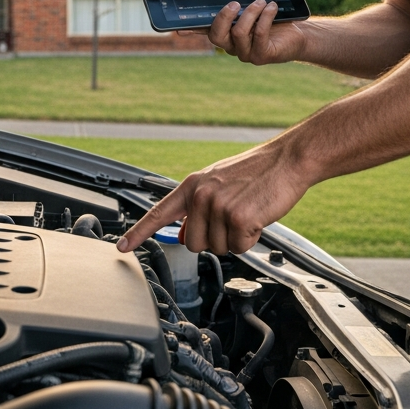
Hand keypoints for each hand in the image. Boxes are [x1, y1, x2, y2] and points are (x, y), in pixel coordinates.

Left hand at [116, 137, 314, 255]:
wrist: (286, 160)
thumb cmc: (256, 172)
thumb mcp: (218, 184)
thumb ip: (197, 208)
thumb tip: (184, 236)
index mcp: (193, 185)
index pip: (159, 212)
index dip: (139, 232)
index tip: (122, 246)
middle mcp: (201, 195)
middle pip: (194, 245)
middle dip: (214, 240)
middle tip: (233, 218)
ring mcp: (218, 206)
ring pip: (219, 248)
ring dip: (235, 238)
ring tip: (248, 212)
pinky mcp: (238, 217)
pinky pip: (239, 247)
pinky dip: (251, 238)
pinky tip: (258, 217)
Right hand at [201, 0, 305, 64]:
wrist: (297, 36)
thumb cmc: (272, 21)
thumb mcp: (253, 11)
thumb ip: (239, 6)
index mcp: (226, 34)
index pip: (205, 32)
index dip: (191, 30)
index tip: (178, 28)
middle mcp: (231, 47)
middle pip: (217, 36)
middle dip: (224, 17)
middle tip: (235, 3)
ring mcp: (246, 54)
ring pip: (239, 32)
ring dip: (251, 12)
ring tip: (262, 1)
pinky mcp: (262, 56)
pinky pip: (259, 34)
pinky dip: (265, 17)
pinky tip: (272, 7)